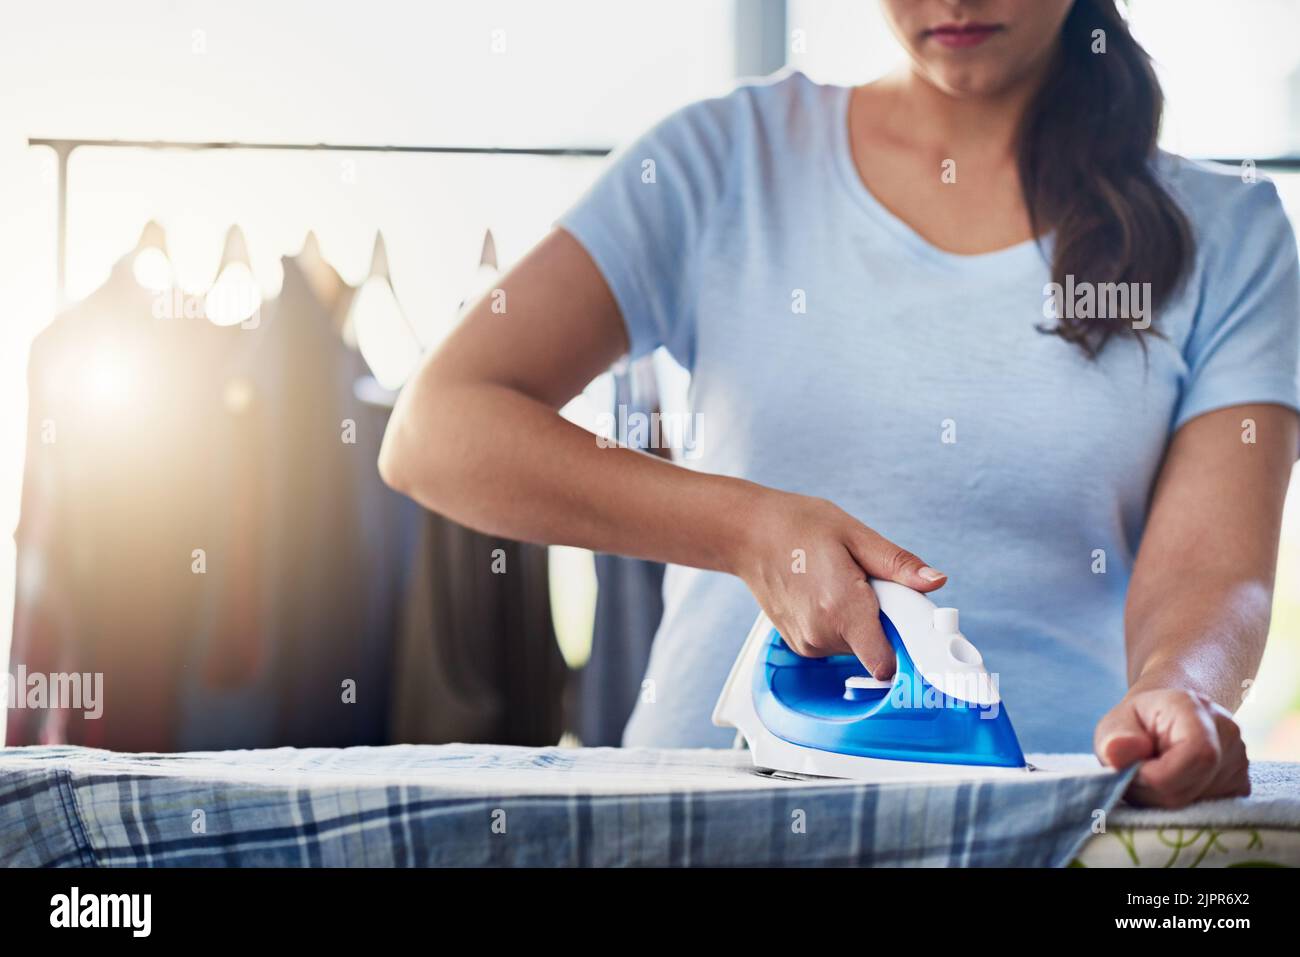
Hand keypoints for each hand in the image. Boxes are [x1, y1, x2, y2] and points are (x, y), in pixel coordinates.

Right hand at [734, 490, 946, 679]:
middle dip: (884, 619)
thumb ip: (898, 564)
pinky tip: (824, 592)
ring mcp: (808, 644)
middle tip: (868, 583)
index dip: (908, 649)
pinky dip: (841, 623)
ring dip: (861, 620)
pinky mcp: (801, 645)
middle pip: (877, 647)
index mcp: (840, 608)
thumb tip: (935, 581)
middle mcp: (822, 635)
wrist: (748, 534)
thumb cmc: (797, 527)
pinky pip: (837, 642)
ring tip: (840, 582)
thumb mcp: (854, 534)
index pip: (885, 663)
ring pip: (857, 644)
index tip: (914, 628)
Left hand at [1094, 687, 1249, 807]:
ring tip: (1153, 773)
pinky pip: (1210, 809)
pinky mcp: (1241, 785)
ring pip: (1199, 803)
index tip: (1133, 773)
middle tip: (1135, 775)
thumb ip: (1114, 738)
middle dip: (1154, 792)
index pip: (1197, 754)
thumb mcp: (1115, 723)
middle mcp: (1227, 732)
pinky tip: (1172, 782)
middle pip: (1194, 786)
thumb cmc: (1138, 722)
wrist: (1166, 718)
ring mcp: (1240, 760)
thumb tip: (1117, 753)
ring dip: (1165, 799)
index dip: (1160, 776)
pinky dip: (1183, 804)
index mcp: (1194, 708)